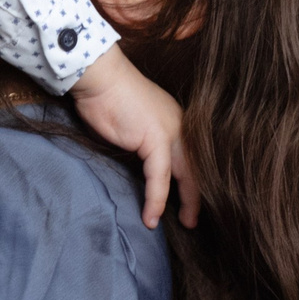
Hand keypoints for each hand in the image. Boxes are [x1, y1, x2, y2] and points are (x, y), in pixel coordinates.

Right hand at [71, 45, 198, 229]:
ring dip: (187, 203)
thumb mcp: (134, 124)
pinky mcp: (156, 139)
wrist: (100, 76)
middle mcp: (180, 126)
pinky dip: (156, 199)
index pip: (193, 157)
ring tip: (186, 223)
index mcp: (177, 121)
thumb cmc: (108, 97)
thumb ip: (144, 144)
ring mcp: (171, 132)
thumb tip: (143, 168)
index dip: (195, 181)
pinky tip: (151, 216)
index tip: (192, 202)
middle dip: (198, 196)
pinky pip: (160, 177)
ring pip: (187, 175)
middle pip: (198, 168)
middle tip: (194, 219)